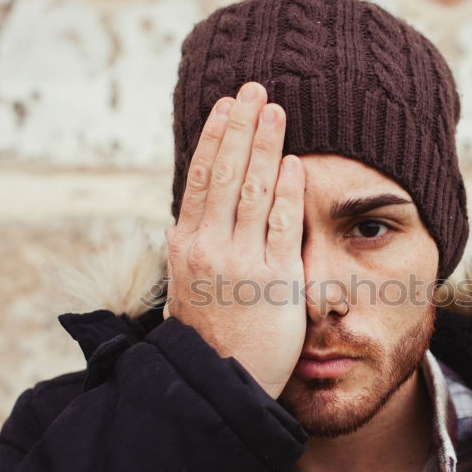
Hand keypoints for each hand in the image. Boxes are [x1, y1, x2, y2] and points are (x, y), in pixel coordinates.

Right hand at [163, 81, 305, 399]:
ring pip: (253, 189)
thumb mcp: (184, 288)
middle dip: (241, 126)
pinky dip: (287, 190)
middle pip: (225, 172)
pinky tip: (294, 162)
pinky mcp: (275, 279)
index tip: (227, 106)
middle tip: (255, 88)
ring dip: (265, 144)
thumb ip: (185, 251)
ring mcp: (241, 262)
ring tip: (275, 110)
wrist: (223, 383)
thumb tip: (177, 222)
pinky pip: (282, 224)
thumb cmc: (208, 335)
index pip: (200, 177)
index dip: (215, 136)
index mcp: (184, 245)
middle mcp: (208, 248)